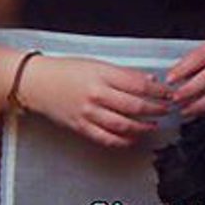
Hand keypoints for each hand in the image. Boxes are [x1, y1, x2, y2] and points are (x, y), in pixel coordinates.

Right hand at [21, 55, 171, 147]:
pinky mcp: (81, 127)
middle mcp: (96, 95)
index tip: (168, 93)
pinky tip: (133, 138)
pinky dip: (123, 140)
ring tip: (152, 125)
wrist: (36, 82)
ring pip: (123, 125)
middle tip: (165, 109)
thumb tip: (149, 80)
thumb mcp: (97, 64)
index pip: (139, 85)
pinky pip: (107, 138)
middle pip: (135, 106)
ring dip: (143, 127)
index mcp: (102, 75)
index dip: (158, 91)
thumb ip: (124, 74)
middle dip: (155, 109)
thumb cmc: (65, 70)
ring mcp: (88, 113)